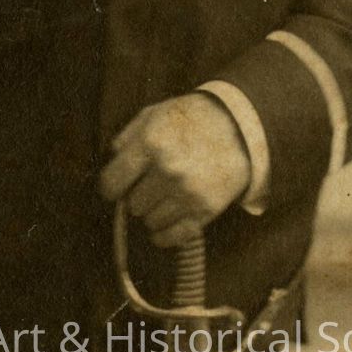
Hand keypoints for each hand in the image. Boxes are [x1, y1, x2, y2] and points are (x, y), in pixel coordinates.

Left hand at [98, 91, 252, 251]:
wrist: (241, 126)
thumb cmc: (192, 119)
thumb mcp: (155, 114)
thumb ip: (127, 137)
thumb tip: (111, 164)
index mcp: (151, 143)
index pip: (112, 183)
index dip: (111, 188)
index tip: (116, 189)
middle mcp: (168, 170)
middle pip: (133, 205)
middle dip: (138, 197)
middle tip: (150, 187)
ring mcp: (188, 192)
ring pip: (151, 222)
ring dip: (154, 213)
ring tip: (165, 198)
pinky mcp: (206, 209)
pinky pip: (173, 236)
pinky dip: (165, 234)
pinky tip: (167, 221)